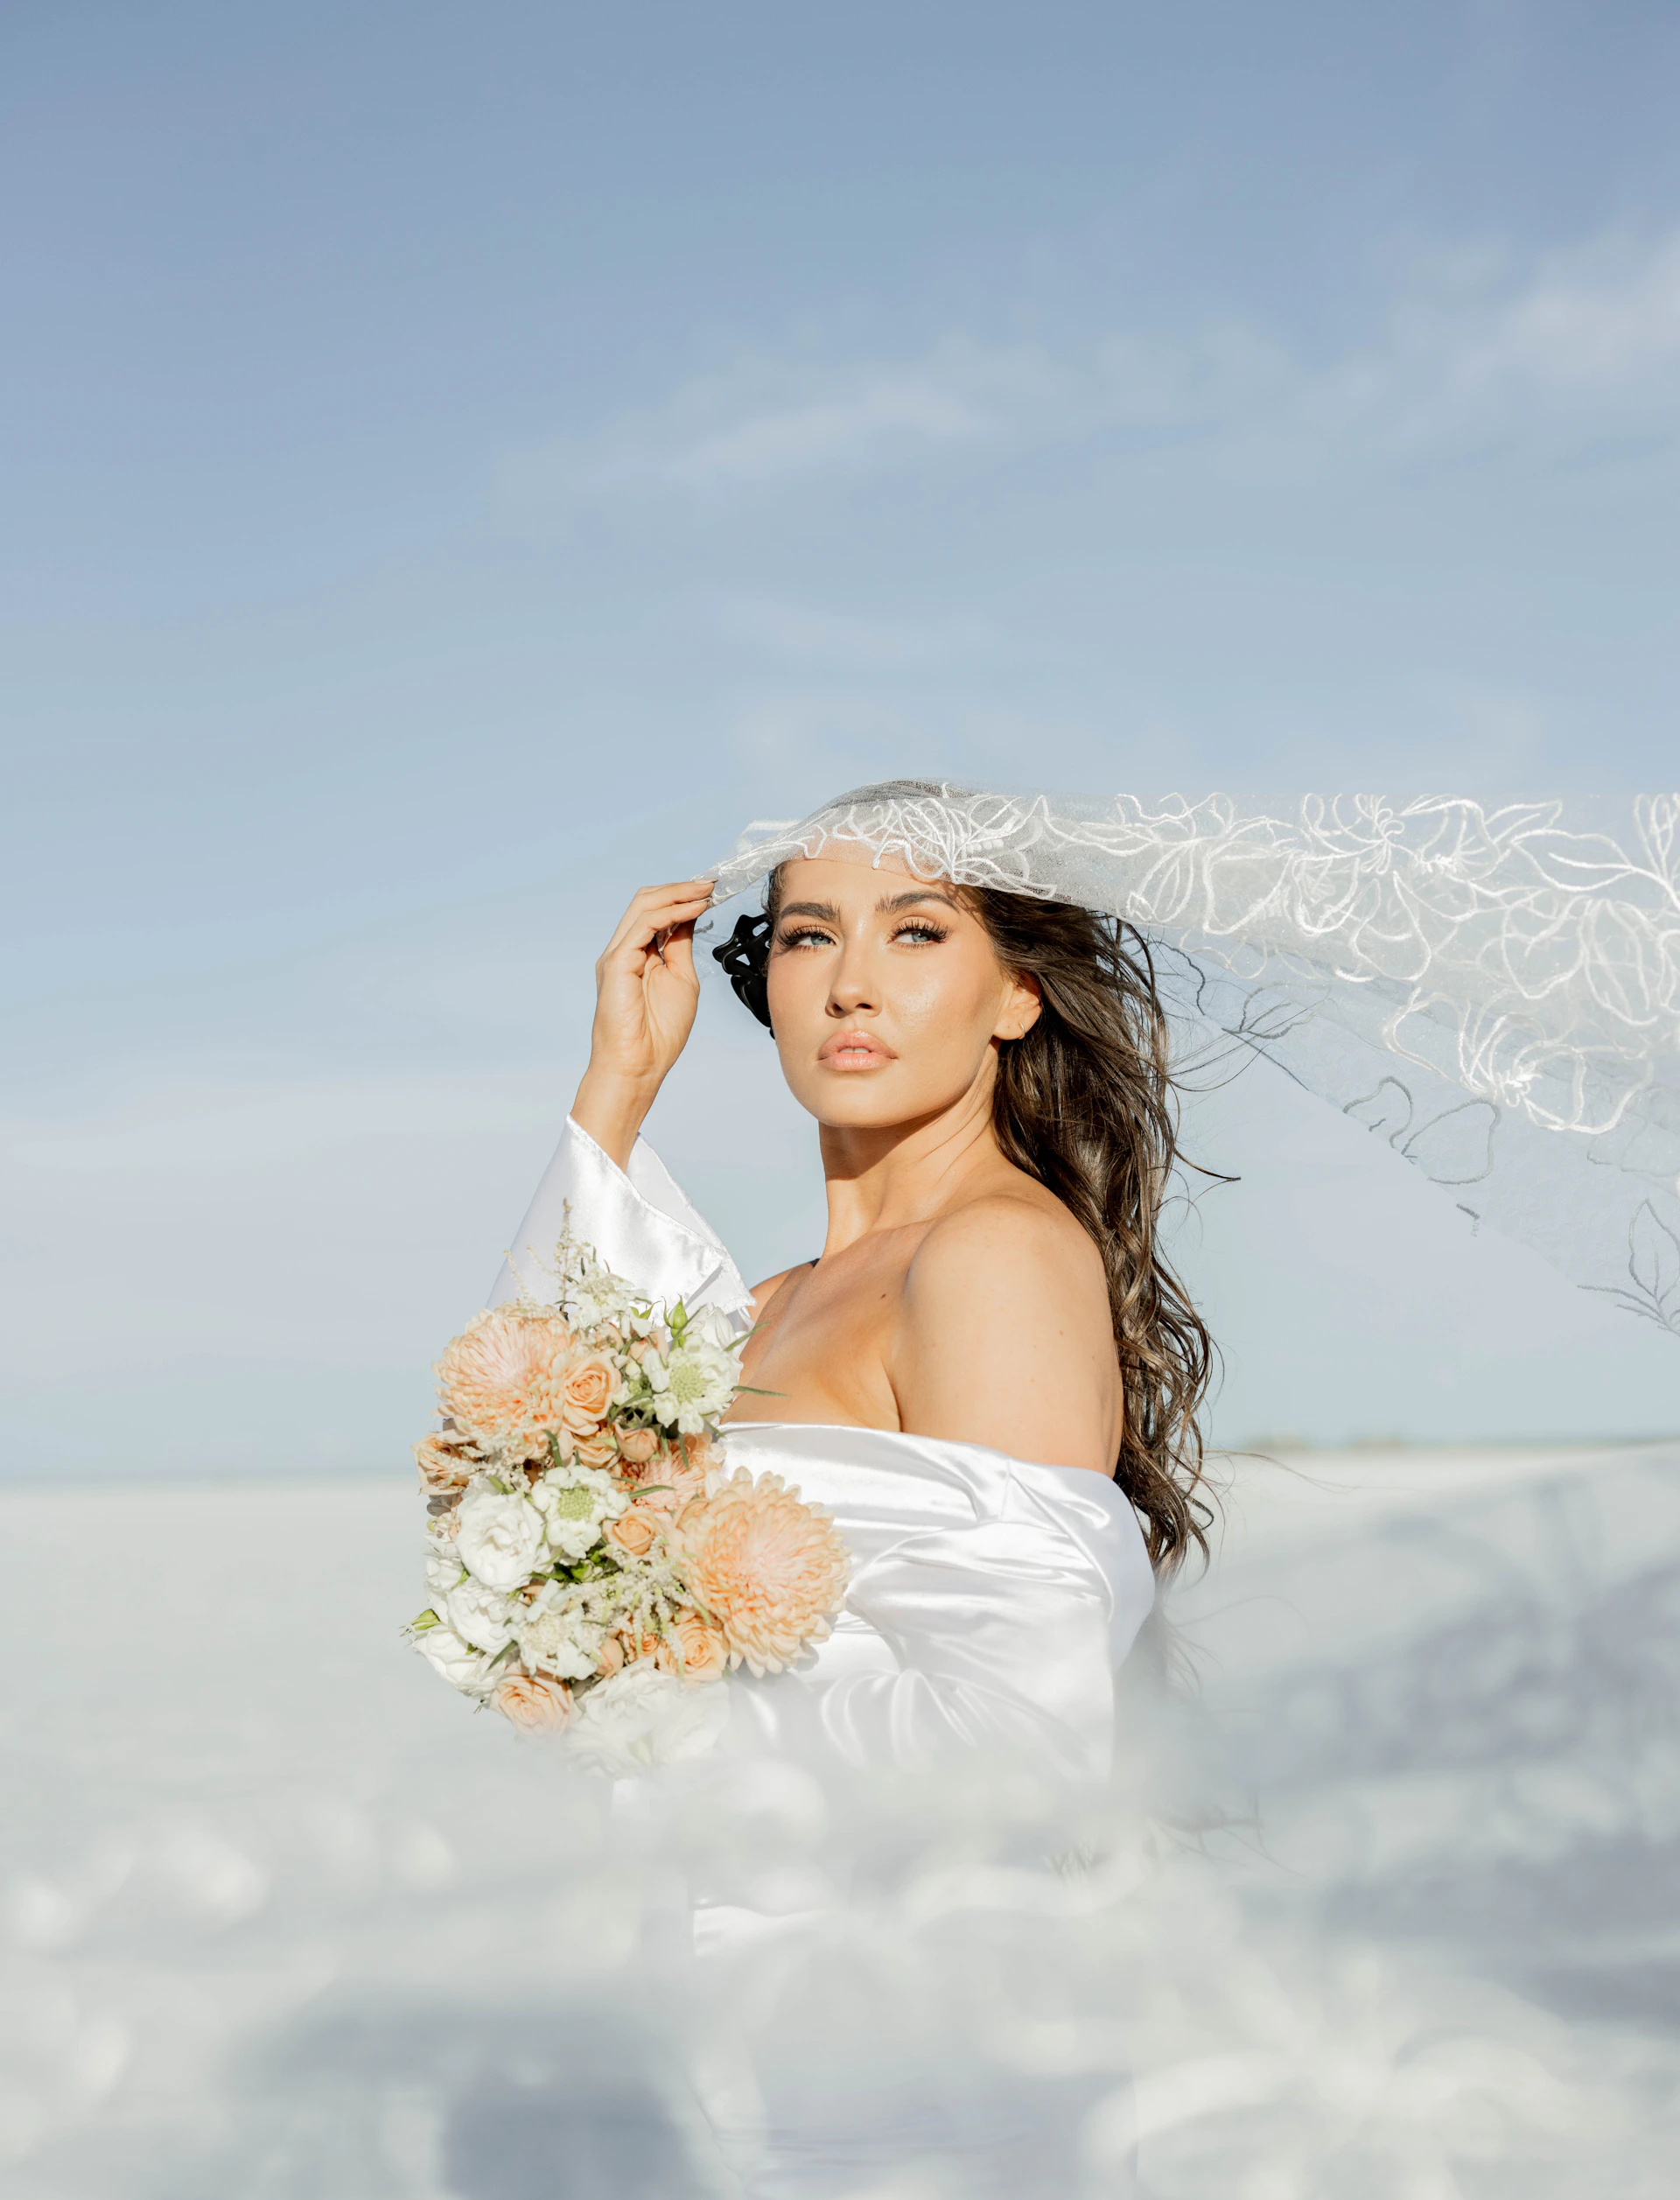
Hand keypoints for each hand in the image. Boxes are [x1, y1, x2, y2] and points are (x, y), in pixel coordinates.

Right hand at [571, 879, 714, 1164]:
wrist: (639, 1067)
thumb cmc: (659, 1034)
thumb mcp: (681, 979)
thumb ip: (680, 948)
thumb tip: (689, 918)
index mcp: (638, 955)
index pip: (656, 912)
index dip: (683, 896)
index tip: (711, 890)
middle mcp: (624, 949)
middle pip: (647, 901)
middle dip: (680, 888)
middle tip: (710, 884)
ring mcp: (617, 954)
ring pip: (643, 905)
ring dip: (678, 894)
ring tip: (705, 891)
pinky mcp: (616, 963)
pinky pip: (643, 926)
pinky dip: (670, 913)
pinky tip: (693, 910)